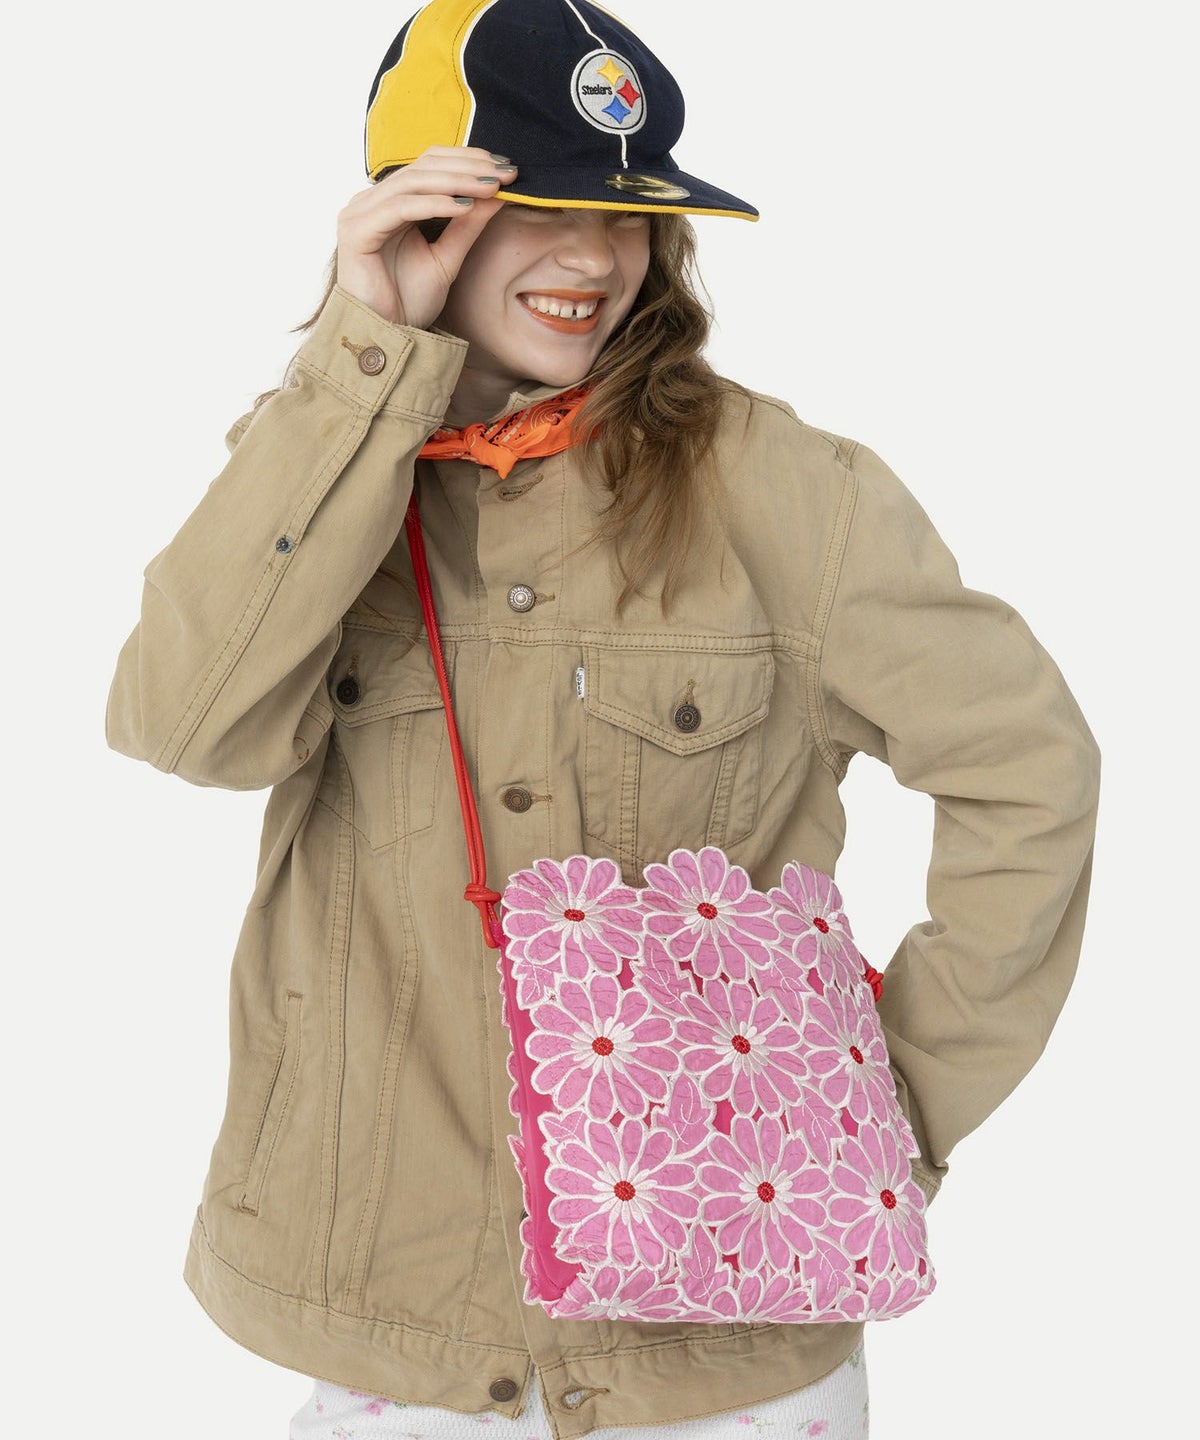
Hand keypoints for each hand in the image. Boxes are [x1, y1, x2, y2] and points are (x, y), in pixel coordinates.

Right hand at [335, 146, 517, 328]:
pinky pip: (400, 208)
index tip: (506, 169)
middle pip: (423, 165)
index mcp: (391, 201)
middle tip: (505, 174)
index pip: (431, 164)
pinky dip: (434, 204)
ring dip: (456, 182)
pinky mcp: (356, 231)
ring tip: (490, 188)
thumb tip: (497, 192)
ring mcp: (360, 213)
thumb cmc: (410, 302)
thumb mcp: (448, 257)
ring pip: (414, 182)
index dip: (468, 160)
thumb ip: (467, 225)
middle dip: (468, 167)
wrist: (388, 337)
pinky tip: (464, 207)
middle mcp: (372, 201)